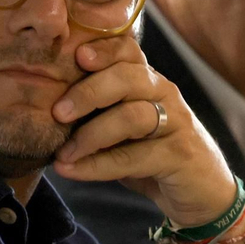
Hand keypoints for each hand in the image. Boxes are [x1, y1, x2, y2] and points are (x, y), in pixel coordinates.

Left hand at [50, 35, 235, 226]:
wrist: (201, 194)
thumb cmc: (153, 156)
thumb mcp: (122, 130)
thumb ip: (95, 115)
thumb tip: (43, 111)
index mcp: (148, 81)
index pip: (128, 50)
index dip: (104, 48)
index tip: (76, 55)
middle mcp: (164, 94)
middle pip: (128, 78)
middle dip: (88, 92)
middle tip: (57, 112)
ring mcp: (177, 123)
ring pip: (132, 116)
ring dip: (91, 135)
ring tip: (63, 153)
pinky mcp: (180, 155)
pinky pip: (135, 157)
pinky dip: (99, 165)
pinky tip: (73, 171)